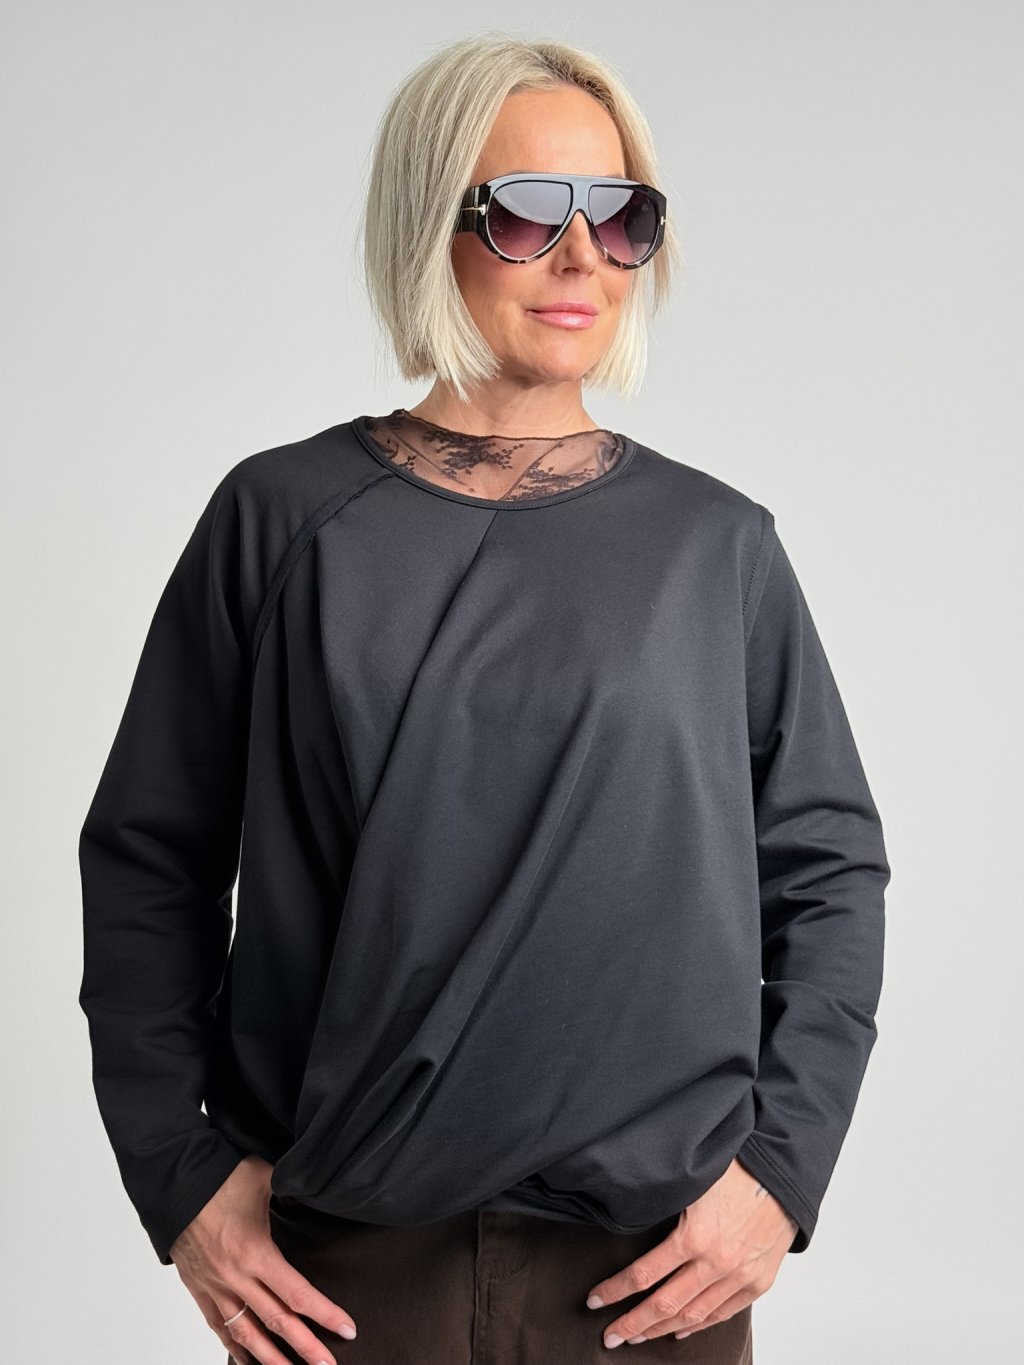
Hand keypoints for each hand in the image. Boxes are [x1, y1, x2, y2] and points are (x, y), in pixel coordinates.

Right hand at [169, 1154, 358, 1363]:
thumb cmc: (220, 1176)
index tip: (347, 1329)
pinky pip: (218, 1326)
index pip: (297, 1294)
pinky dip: (235, 1348)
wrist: (174, 1184)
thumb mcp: (265, 1177)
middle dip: (306, 1348)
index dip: (325, 1314)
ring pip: (246, 1334)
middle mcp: (235, 1277)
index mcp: (255, 1252)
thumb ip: (294, 1189)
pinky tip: (250, 1361)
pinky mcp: (198, 1289)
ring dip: (271, 1359)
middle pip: (277, 1323)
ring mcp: (215, 1287)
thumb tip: (317, 1188)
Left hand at [584, 1158, 797, 1347]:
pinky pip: (722, 1313)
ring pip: (692, 1315)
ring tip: (637, 1336)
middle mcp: (716, 1264)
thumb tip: (627, 1205)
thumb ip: (663, 1199)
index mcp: (694, 1236)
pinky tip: (679, 1330)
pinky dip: (698, 1325)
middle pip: (664, 1305)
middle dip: (632, 1323)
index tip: (595, 1300)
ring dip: (660, 1330)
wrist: (786, 1174)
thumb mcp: (692, 1178)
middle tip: (609, 1336)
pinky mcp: (758, 1282)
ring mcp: (739, 1277)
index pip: (644, 1275)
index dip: (615, 1290)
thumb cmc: (738, 1167)